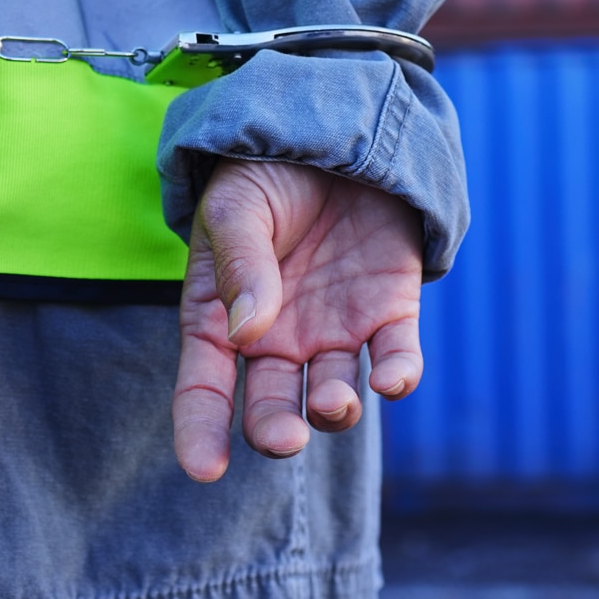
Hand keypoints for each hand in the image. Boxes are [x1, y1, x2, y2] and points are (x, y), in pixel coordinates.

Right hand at [172, 160, 423, 481]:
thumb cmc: (265, 171)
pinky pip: (396, 356)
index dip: (200, 431)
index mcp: (221, 318)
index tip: (205, 469)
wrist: (331, 128)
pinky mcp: (388, 310)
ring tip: (337, 400)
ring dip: (335, 406)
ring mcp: (335, 329)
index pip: (204, 387)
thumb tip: (246, 332)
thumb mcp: (238, 207)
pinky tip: (391, 381)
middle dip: (276, 428)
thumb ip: (242, 265)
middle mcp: (277, 339)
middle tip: (285, 437)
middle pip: (272, 405)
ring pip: (334, 392)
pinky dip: (398, 375)